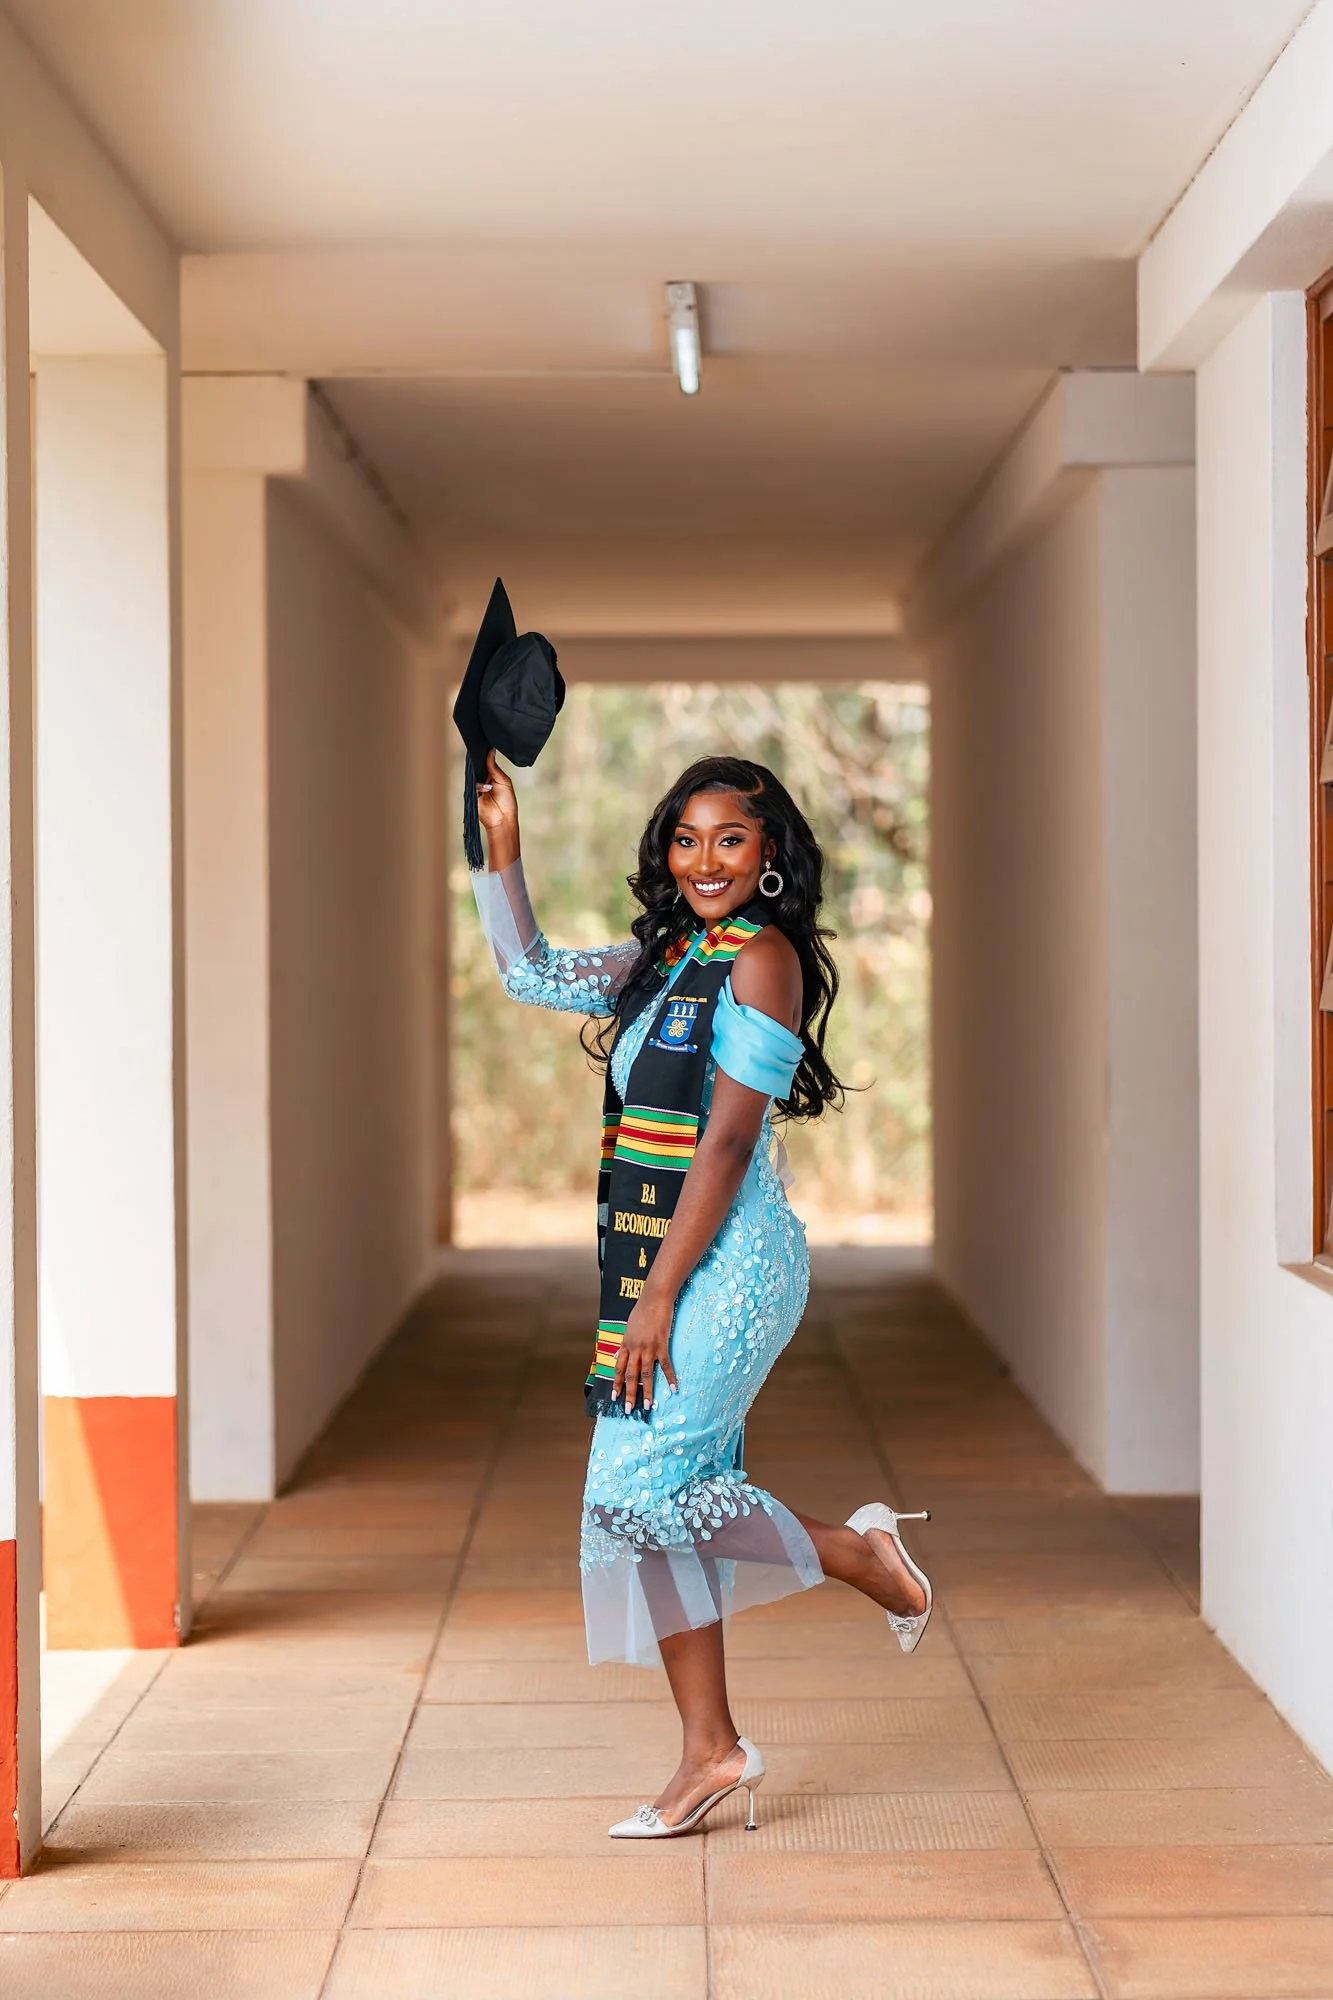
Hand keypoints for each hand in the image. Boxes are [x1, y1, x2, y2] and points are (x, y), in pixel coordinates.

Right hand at [476, 750, 519, 864]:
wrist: (503, 819)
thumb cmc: (507, 802)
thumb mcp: (504, 781)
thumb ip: (495, 767)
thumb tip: (490, 752)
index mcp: (491, 776)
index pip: (484, 763)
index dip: (484, 756)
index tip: (485, 747)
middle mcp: (482, 780)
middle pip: (477, 768)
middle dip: (479, 764)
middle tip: (483, 759)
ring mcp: (476, 788)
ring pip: (473, 776)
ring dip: (480, 776)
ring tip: (489, 780)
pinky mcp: (471, 795)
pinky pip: (471, 786)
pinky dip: (479, 786)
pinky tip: (487, 788)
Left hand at [612, 1291, 677, 1412]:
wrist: (654, 1298)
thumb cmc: (642, 1310)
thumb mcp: (628, 1328)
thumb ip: (623, 1344)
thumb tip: (615, 1356)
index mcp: (626, 1344)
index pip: (618, 1368)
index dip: (616, 1383)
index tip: (614, 1397)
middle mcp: (635, 1348)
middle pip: (630, 1375)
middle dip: (629, 1393)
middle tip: (629, 1409)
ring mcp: (648, 1347)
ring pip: (646, 1374)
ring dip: (647, 1391)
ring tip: (648, 1405)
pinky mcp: (662, 1345)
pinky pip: (665, 1365)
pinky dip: (670, 1378)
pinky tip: (673, 1389)